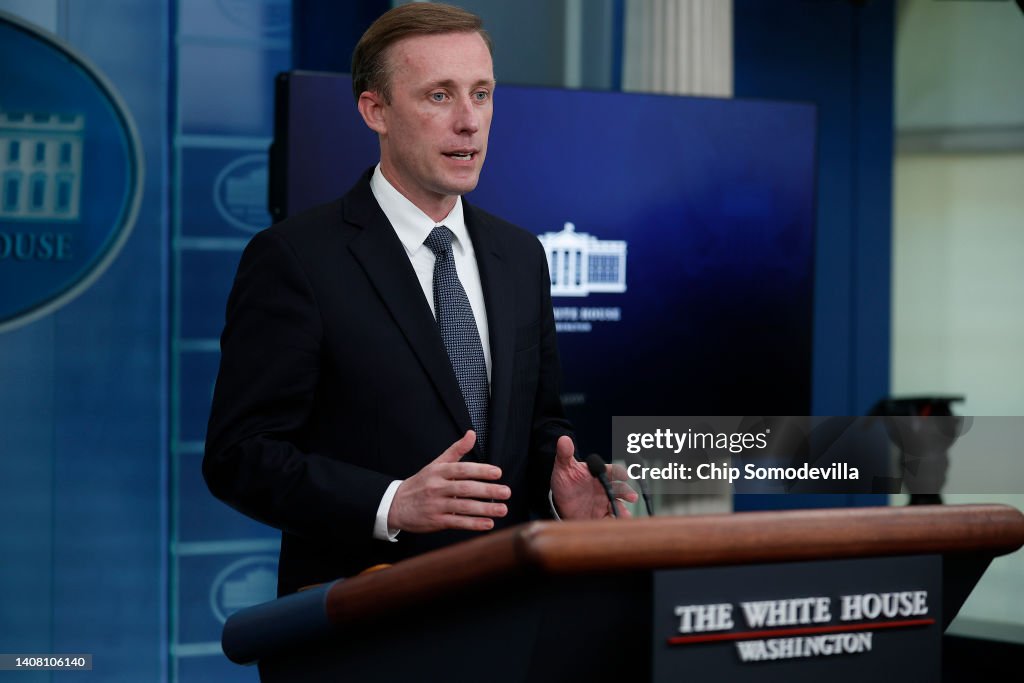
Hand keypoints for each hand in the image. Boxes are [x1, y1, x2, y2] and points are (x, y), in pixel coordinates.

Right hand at [388, 431, 511, 532]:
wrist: (395, 505)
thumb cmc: (420, 483)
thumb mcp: (435, 464)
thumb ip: (456, 450)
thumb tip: (472, 434)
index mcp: (438, 472)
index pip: (462, 469)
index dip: (480, 470)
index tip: (498, 473)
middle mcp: (437, 487)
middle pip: (465, 488)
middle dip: (487, 490)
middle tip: (506, 492)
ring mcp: (436, 505)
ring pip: (463, 507)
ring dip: (485, 509)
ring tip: (502, 509)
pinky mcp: (436, 521)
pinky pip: (457, 522)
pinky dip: (473, 524)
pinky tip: (488, 524)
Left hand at [550, 436, 637, 519]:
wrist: (559, 502)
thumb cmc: (565, 482)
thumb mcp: (563, 467)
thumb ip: (565, 454)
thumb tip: (563, 439)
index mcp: (600, 474)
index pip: (612, 471)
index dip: (619, 472)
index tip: (623, 475)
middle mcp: (605, 489)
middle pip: (620, 489)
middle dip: (627, 493)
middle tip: (632, 497)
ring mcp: (605, 503)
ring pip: (617, 506)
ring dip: (623, 511)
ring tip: (624, 515)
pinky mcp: (601, 517)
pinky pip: (610, 520)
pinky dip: (613, 523)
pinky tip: (613, 524)